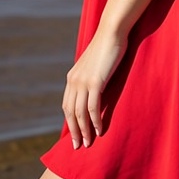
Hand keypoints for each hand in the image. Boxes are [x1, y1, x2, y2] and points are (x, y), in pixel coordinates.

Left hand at [62, 26, 126, 148]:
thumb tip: (94, 92)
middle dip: (74, 131)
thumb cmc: (106, 48)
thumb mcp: (94, 65)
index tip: (75, 135)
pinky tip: (99, 130)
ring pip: (80, 113)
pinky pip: (93, 107)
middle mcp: (74, 80)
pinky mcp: (95, 82)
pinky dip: (95, 121)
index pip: (67, 105)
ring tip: (88, 143)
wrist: (111, 33)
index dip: (70, 122)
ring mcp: (83, 81)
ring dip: (84, 130)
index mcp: (72, 77)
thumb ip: (90, 78)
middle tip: (79, 146)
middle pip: (70, 112)